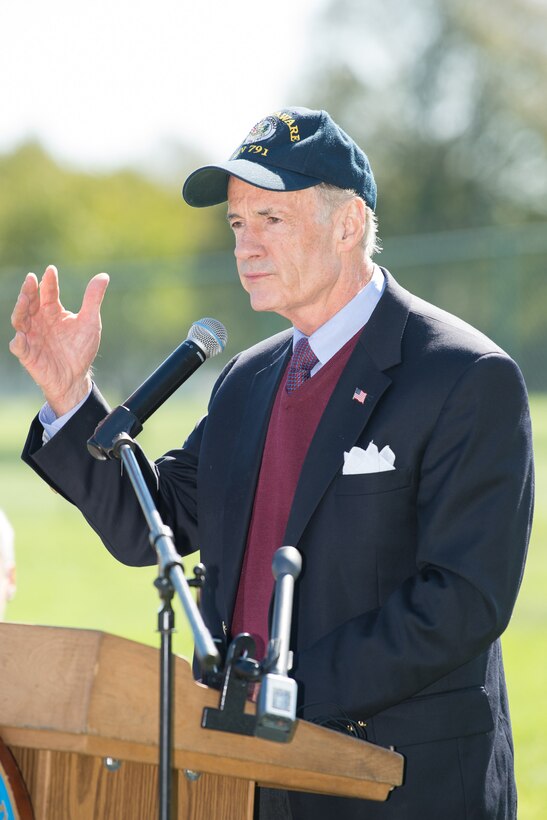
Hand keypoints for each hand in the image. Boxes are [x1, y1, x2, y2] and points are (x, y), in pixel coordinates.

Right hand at [10, 265, 109, 415]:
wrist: (76, 377)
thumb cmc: (80, 348)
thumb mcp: (90, 322)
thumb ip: (93, 299)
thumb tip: (103, 275)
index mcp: (52, 311)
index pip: (48, 292)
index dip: (49, 281)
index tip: (51, 270)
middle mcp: (39, 321)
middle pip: (30, 302)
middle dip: (29, 291)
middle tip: (31, 279)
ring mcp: (31, 337)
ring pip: (20, 320)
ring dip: (20, 309)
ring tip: (24, 298)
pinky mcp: (28, 354)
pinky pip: (19, 347)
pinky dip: (18, 342)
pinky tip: (20, 336)